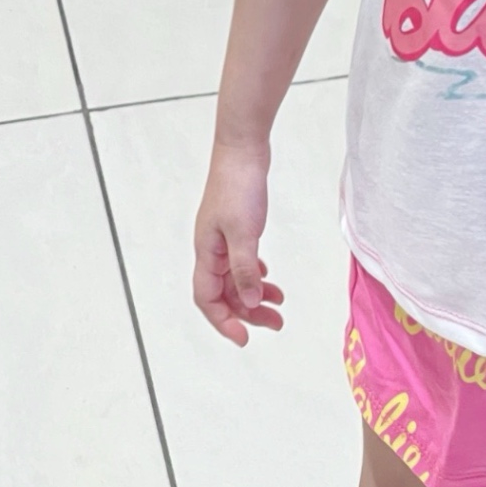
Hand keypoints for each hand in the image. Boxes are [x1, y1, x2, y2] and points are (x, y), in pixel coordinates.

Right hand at [193, 141, 284, 345]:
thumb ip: (245, 269)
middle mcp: (210, 248)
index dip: (223, 321)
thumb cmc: (239, 186)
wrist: (243, 148)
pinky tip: (267, 277)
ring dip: (255, 293)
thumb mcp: (244, 232)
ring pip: (235, 276)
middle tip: (276, 323)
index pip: (207, 299)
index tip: (245, 337)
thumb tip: (249, 302)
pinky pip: (241, 260)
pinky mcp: (236, 225)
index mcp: (206, 252)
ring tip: (279, 303)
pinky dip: (254, 272)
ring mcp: (222, 237)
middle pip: (224, 292)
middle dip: (247, 312)